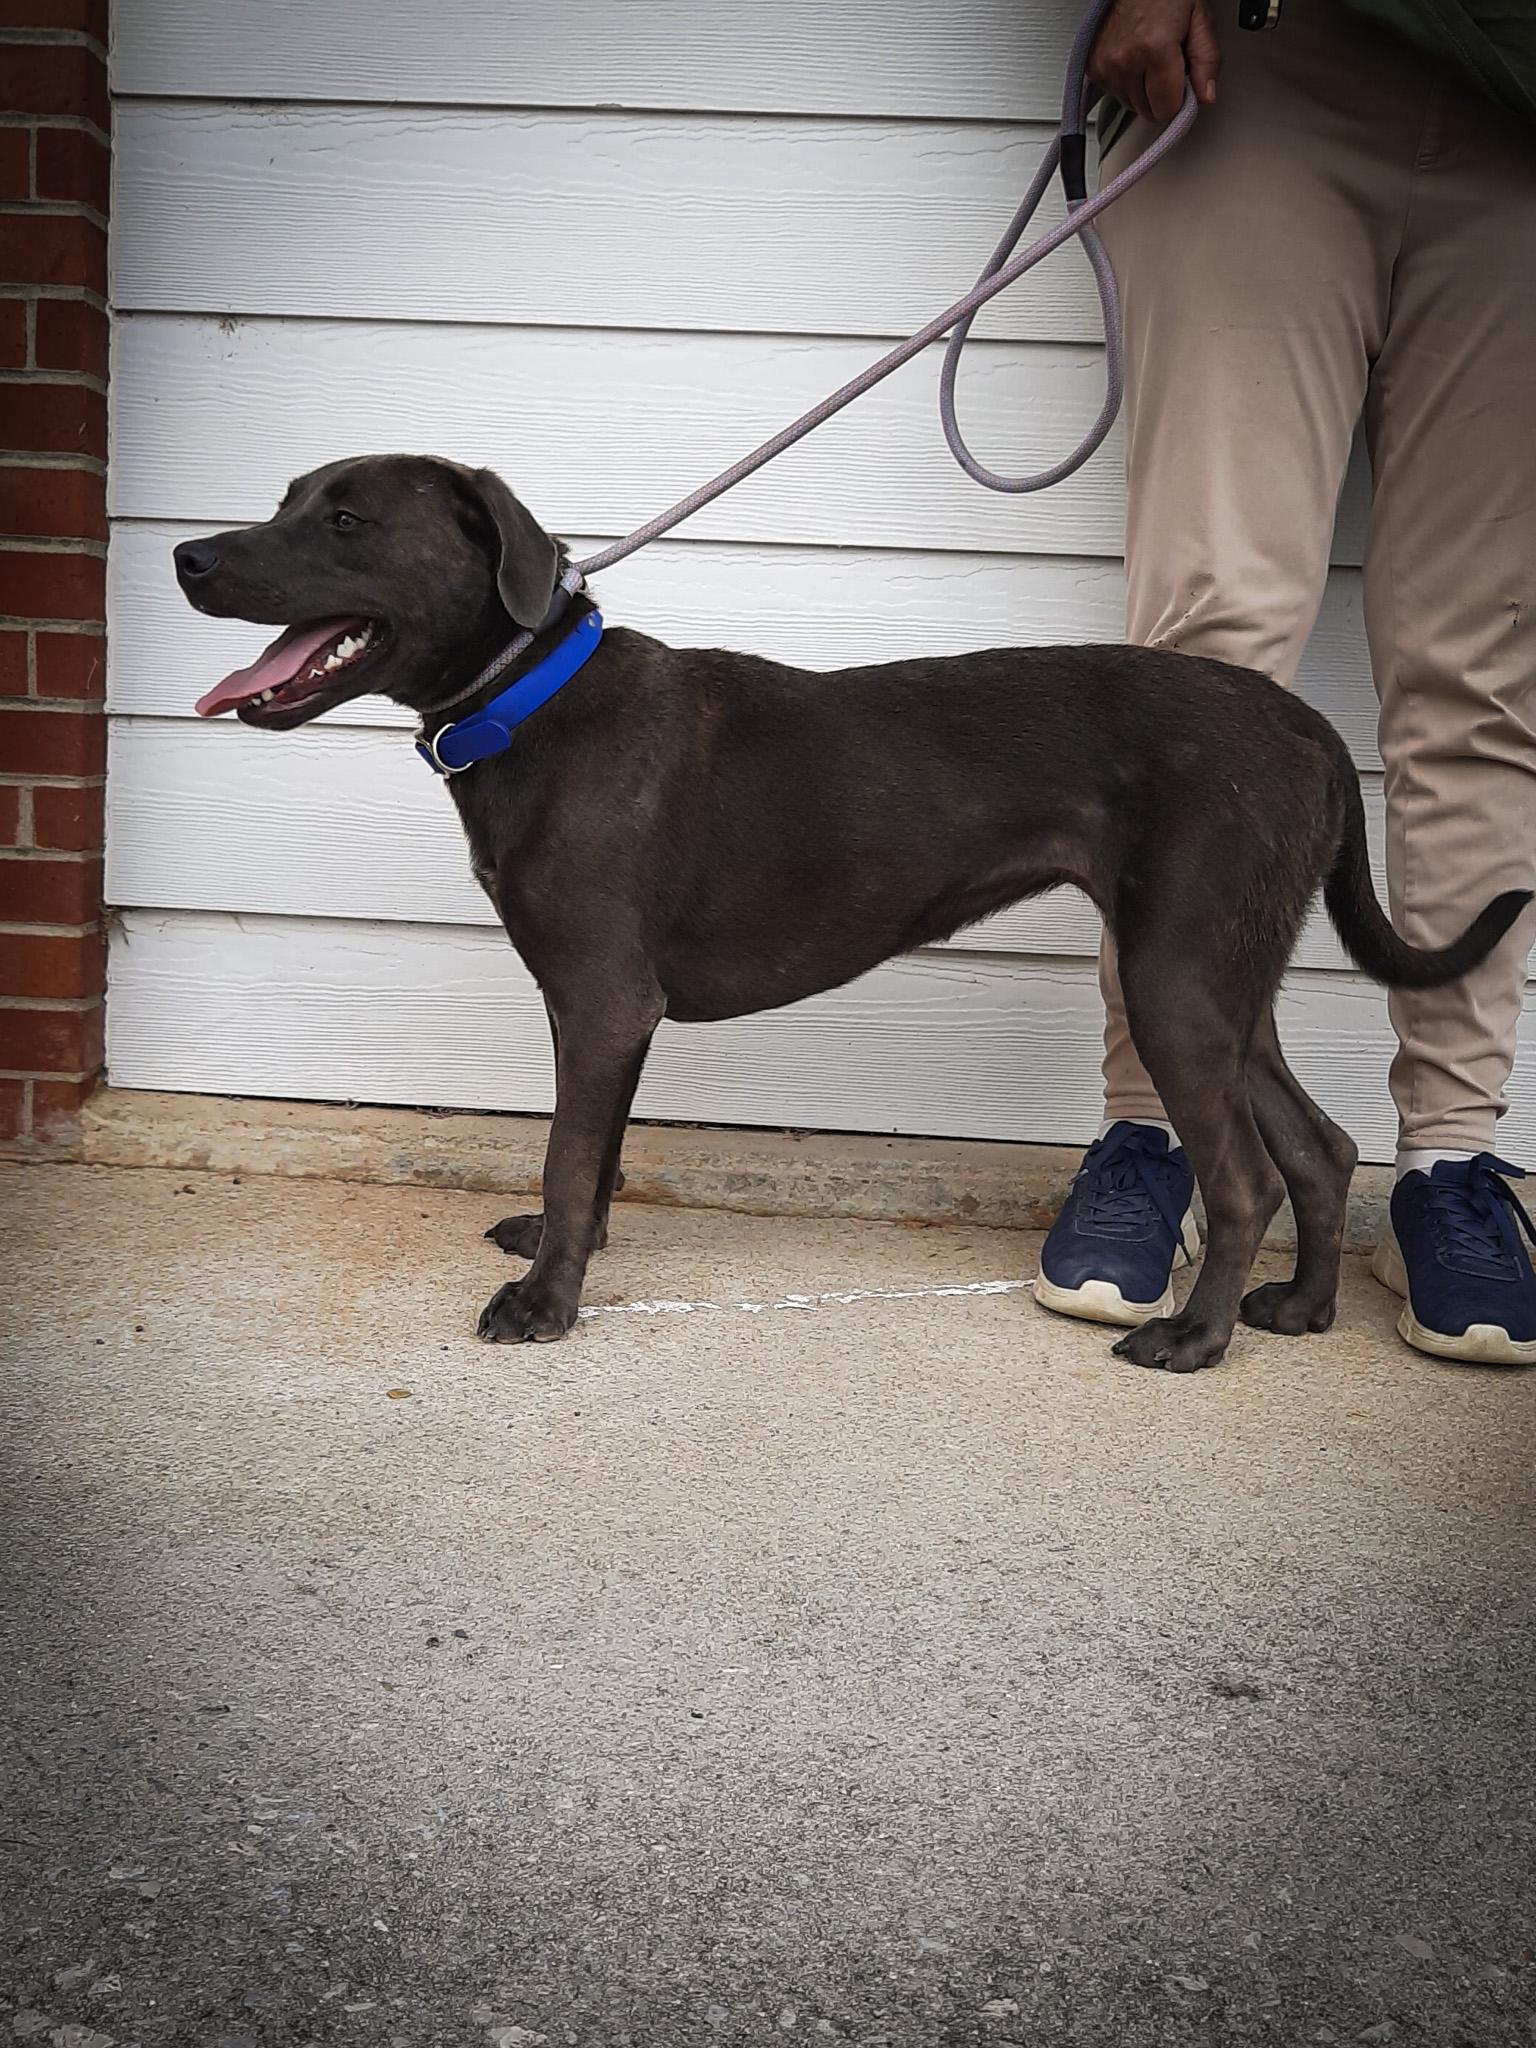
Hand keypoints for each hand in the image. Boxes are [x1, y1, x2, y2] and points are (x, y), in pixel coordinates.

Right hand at [1088, 0, 1220, 120]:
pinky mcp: (1093, 68)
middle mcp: (1125, 61)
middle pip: (1148, 111)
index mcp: (1154, 50)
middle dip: (1161, 95)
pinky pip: (1115, 94)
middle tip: (1166, 65)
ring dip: (1142, 90)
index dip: (1179, 100)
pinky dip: (1126, 83)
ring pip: (1131, 105)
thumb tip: (1206, 96)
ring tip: (1149, 58)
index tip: (1182, 84)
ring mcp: (1106, 66)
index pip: (1166, 109)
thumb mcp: (1198, 18)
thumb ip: (1206, 60)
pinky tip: (1133, 59)